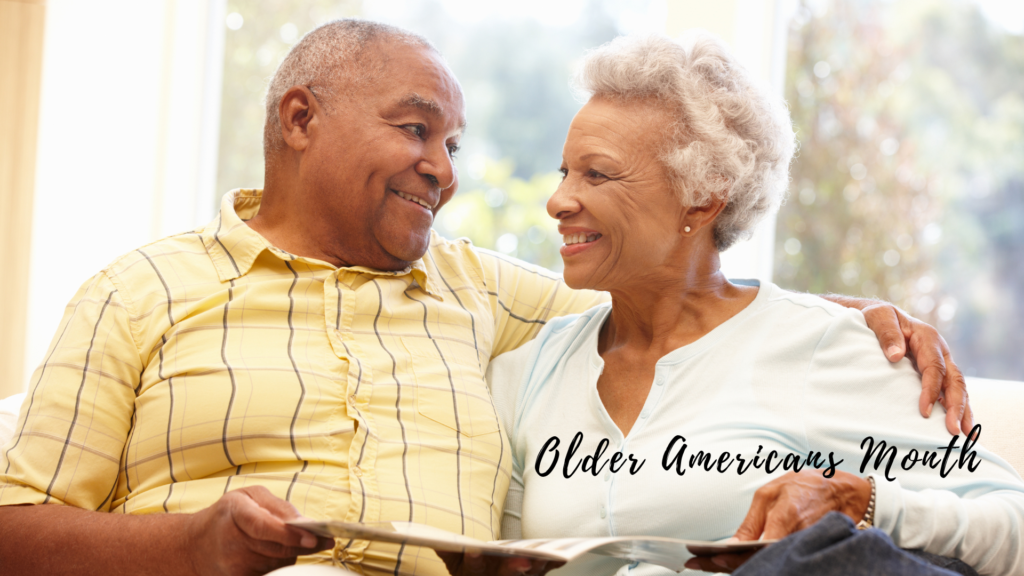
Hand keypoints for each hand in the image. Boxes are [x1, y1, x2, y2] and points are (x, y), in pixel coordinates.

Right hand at [185, 486, 334, 575]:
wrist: (194, 545)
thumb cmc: (228, 515)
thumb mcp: (250, 497)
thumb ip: (278, 506)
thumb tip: (305, 523)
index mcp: (235, 512)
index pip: (264, 526)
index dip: (290, 534)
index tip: (313, 538)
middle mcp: (232, 541)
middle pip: (276, 548)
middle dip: (301, 545)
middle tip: (322, 539)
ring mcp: (233, 564)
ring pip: (277, 562)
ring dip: (290, 553)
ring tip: (287, 542)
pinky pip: (269, 573)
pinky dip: (279, 565)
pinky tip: (275, 555)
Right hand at [436, 550, 563, 575]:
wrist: (480, 575)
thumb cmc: (466, 564)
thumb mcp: (453, 558)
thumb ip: (447, 549)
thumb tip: (435, 540)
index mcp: (470, 574)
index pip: (472, 569)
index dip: (474, 561)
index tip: (475, 551)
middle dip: (512, 569)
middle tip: (524, 561)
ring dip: (534, 568)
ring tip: (543, 556)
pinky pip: (541, 573)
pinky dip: (550, 565)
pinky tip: (559, 558)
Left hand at [685, 471, 870, 572]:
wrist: (846, 492)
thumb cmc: (807, 487)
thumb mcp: (773, 493)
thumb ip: (754, 521)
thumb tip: (732, 543)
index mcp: (784, 518)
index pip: (750, 547)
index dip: (728, 557)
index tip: (706, 558)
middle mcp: (792, 537)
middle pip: (755, 561)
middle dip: (724, 565)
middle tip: (697, 564)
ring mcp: (800, 547)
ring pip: (765, 564)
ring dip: (736, 566)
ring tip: (707, 564)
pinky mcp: (804, 551)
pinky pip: (776, 561)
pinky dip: (754, 563)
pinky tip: (734, 563)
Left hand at [859, 301, 971, 436]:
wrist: (877, 316)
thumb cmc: (877, 317)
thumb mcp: (879, 317)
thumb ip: (886, 333)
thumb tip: (895, 355)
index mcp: (928, 338)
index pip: (934, 368)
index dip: (931, 390)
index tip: (924, 412)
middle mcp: (940, 352)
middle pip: (954, 381)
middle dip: (956, 407)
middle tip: (954, 431)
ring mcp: (940, 362)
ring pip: (957, 388)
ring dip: (962, 412)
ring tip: (967, 436)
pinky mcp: (935, 373)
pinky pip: (948, 391)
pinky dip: (954, 408)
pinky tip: (956, 425)